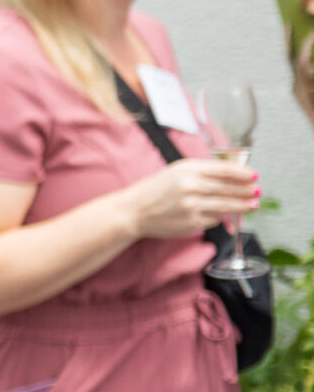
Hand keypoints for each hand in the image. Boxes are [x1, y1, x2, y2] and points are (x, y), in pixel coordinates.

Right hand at [123, 157, 258, 240]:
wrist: (133, 211)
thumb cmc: (154, 189)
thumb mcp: (176, 171)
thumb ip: (201, 171)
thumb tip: (232, 176)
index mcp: (187, 169)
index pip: (224, 170)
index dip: (243, 173)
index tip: (253, 176)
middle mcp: (190, 186)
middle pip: (229, 188)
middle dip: (246, 190)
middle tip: (257, 191)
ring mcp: (191, 206)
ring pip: (226, 205)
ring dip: (242, 206)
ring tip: (253, 205)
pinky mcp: (191, 222)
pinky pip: (213, 219)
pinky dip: (219, 216)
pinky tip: (222, 214)